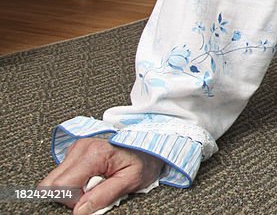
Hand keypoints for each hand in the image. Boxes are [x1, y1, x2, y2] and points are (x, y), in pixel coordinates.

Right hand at [38, 138, 163, 213]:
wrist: (152, 140)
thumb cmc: (145, 158)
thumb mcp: (130, 181)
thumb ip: (103, 196)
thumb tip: (79, 211)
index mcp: (93, 154)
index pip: (61, 186)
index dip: (71, 201)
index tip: (89, 201)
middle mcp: (81, 147)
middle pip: (52, 182)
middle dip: (67, 196)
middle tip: (90, 194)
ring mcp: (77, 146)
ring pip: (56, 178)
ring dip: (71, 188)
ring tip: (95, 184)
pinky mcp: (77, 149)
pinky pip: (64, 172)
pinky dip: (74, 180)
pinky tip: (92, 178)